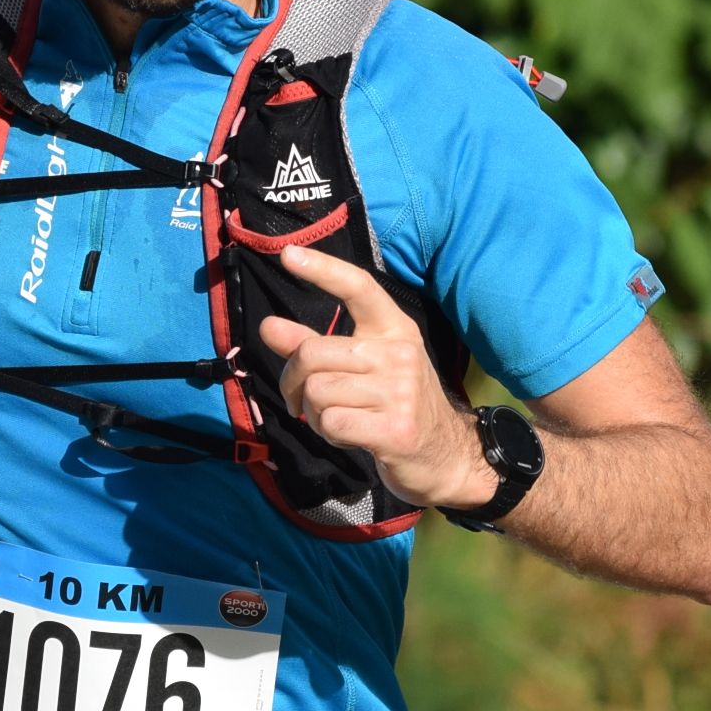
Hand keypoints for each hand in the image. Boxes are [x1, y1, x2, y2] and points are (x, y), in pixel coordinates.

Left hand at [254, 244, 496, 509]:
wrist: (443, 455)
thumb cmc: (394, 405)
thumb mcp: (360, 368)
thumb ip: (313, 346)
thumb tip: (267, 326)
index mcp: (394, 330)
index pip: (359, 288)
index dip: (323, 270)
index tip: (288, 255)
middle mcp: (399, 354)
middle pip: (313, 353)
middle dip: (293, 381)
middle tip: (300, 401)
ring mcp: (401, 391)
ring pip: (317, 391)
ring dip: (313, 413)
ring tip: (337, 419)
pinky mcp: (396, 428)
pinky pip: (331, 421)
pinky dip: (327, 433)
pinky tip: (348, 435)